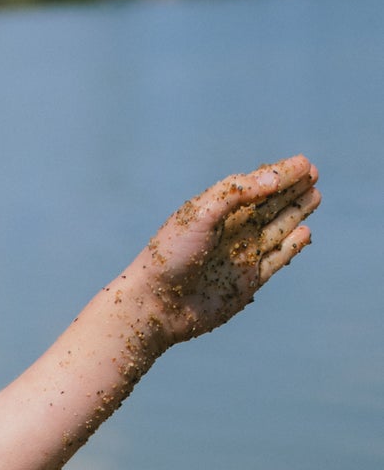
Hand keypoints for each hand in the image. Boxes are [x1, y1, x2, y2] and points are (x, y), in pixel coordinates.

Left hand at [133, 155, 318, 345]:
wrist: (154, 306)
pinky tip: (305, 232)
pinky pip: (275, 260)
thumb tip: (277, 178)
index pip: (255, 186)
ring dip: (296, 212)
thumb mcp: (201, 213)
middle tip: (314, 173)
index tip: (305, 163)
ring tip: (315, 194)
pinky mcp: (247, 283)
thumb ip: (238, 192)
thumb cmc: (169, 255)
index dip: (280, 174)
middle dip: (292, 189)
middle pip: (269, 205)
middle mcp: (231, 232)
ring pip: (276, 229)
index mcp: (217, 211)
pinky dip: (291, 246)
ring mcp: (241, 257)